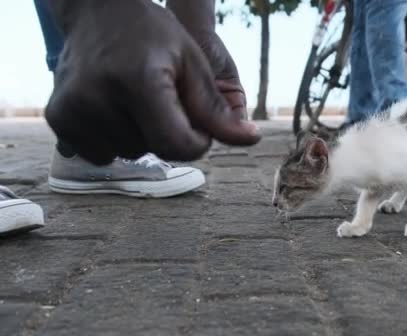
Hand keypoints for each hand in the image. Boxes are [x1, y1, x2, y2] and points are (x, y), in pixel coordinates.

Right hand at [45, 0, 259, 164]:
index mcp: (138, 81)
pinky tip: (114, 107)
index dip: (197, 140)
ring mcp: (72, 110)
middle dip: (169, 132)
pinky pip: (101, 154)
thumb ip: (218, 109)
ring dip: (142, 135)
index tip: (197, 119)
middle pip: (155, 151)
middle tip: (161, 95)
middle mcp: (98, 98)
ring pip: (129, 154)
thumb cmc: (153, 34)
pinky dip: (115, 138)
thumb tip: (251, 140)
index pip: (177, 145)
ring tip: (135, 97)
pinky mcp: (58, 119)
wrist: (97, 11)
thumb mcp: (194, 64)